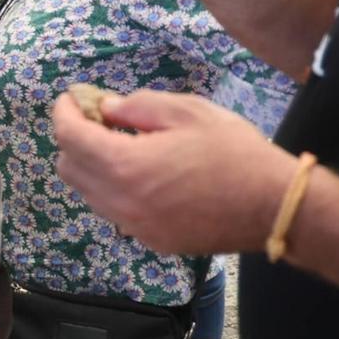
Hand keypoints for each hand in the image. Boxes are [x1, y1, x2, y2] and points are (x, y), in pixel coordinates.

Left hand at [50, 89, 295, 256]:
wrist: (274, 207)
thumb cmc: (234, 152)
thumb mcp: (186, 111)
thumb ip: (137, 107)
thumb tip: (107, 109)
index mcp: (124, 166)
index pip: (69, 137)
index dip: (65, 112)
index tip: (73, 97)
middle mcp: (120, 202)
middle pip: (68, 168)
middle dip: (73, 139)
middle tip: (98, 119)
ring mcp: (134, 227)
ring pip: (88, 194)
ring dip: (90, 166)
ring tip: (120, 144)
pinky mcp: (152, 241)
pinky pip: (114, 212)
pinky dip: (112, 189)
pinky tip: (141, 173)